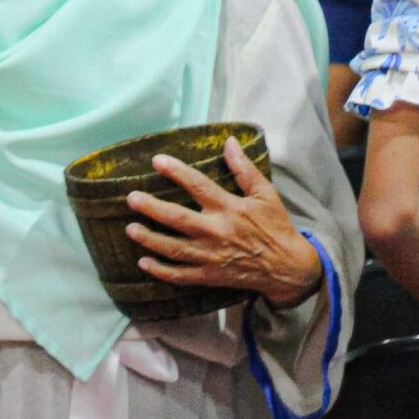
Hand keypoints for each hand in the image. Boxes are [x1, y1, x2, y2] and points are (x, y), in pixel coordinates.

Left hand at [123, 137, 322, 308]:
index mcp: (230, 208)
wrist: (288, 267)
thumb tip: (230, 142)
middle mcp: (217, 232)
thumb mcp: (265, 194)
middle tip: (132, 198)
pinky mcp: (211, 276)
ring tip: (131, 229)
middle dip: (152, 208)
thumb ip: (245, 169)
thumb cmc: (275, 227)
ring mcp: (212, 257)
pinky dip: (162, 271)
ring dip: (150, 239)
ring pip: (174, 249)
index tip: (157, 161)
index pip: (198, 186)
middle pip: (178, 219)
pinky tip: (144, 263)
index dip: (177, 172)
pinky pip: (181, 275)